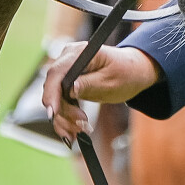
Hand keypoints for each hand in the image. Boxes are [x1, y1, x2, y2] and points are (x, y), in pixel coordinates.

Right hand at [41, 44, 160, 142]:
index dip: (51, 93)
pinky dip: (66, 118)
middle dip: (63, 111)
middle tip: (80, 126)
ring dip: (65, 119)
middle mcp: (68, 59)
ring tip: (80, 132)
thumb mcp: (111, 81)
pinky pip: (61, 102)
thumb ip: (90, 84)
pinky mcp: (67, 83)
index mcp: (79, 53)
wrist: (133, 72)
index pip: (57, 72)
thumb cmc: (126, 72)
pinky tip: (73, 131)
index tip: (53, 113)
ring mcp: (66, 71)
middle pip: (54, 89)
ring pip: (56, 100)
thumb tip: (70, 89)